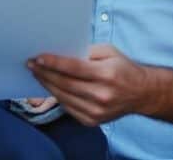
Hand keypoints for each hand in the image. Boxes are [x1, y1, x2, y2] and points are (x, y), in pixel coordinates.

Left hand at [28, 44, 150, 125]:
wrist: (142, 94)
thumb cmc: (123, 68)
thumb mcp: (109, 51)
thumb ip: (87, 51)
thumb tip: (63, 51)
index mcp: (106, 75)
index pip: (74, 68)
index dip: (54, 63)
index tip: (38, 58)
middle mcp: (101, 95)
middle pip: (65, 84)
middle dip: (45, 73)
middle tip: (31, 64)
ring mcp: (97, 111)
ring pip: (63, 97)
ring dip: (47, 85)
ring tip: (37, 74)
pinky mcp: (93, 121)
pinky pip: (68, 108)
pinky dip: (57, 97)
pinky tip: (50, 87)